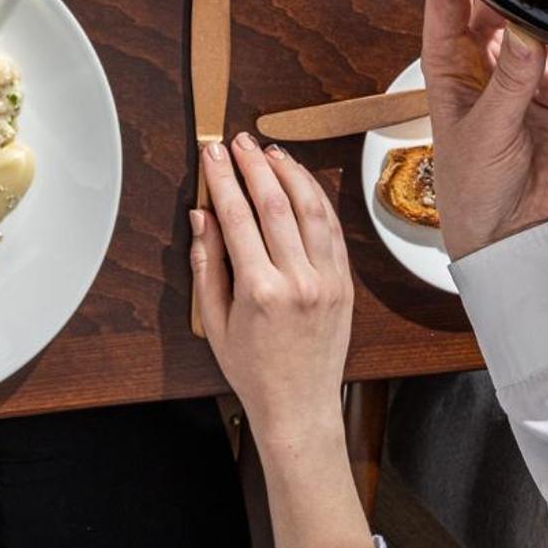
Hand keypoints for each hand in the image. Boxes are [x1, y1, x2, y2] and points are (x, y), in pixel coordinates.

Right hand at [191, 134, 353, 449]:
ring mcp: (327, 281)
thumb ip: (207, 264)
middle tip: (239, 142)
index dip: (224, 179)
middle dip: (253, 166)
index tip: (213, 155)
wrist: (298, 405)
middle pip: (275, 204)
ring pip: (311, 209)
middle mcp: (297, 281)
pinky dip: (316, 199)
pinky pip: (332, 229)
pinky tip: (301, 182)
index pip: (238, 217)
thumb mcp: (215, 322)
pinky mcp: (344, 283)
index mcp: (260, 292)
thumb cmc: (253, 369)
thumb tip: (203, 216)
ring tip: (270, 152)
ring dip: (289, 174)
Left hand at [422, 0, 547, 259]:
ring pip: (542, 28)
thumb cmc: (473, 189)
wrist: (512, 237)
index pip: (445, 8)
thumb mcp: (485, 131)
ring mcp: (526, 77)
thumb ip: (510, 81)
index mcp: (448, 67)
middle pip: (496, 7)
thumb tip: (528, 31)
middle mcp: (486, 64)